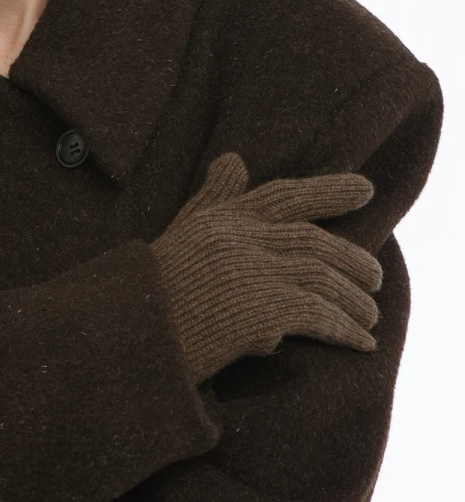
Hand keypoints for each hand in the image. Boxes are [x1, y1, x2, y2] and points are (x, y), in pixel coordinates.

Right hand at [148, 151, 383, 383]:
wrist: (125, 336)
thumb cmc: (144, 295)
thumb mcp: (178, 235)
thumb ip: (211, 200)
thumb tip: (235, 159)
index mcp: (220, 220)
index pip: (282, 196)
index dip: (327, 190)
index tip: (364, 190)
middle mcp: (240, 238)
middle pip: (312, 238)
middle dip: (353, 256)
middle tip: (377, 274)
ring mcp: (254, 271)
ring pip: (323, 276)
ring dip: (354, 300)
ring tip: (370, 316)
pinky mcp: (263, 308)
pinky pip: (320, 315)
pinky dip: (345, 330)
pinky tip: (361, 343)